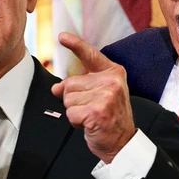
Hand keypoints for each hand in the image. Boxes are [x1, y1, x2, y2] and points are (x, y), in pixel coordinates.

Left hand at [51, 32, 135, 163]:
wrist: (122, 142)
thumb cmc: (110, 117)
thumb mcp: (99, 95)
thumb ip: (79, 86)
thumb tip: (56, 88)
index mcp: (113, 72)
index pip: (90, 55)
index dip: (75, 44)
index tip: (62, 36)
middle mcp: (111, 81)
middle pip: (70, 83)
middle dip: (73, 99)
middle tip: (90, 109)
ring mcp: (106, 95)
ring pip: (68, 99)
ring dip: (74, 111)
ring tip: (91, 116)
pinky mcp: (97, 110)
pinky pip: (70, 113)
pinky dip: (75, 121)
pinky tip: (89, 124)